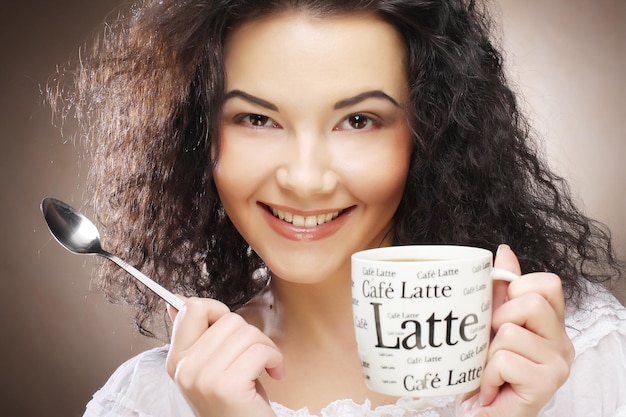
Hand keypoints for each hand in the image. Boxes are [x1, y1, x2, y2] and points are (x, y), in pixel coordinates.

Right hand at [165, 297, 283, 416]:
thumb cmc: (237, 401)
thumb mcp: (211, 366)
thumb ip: (196, 335)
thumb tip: (176, 301)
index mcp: (176, 359)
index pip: (191, 308)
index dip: (219, 312)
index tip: (231, 334)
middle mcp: (184, 367)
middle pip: (228, 319)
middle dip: (251, 335)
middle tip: (254, 359)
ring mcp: (203, 377)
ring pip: (247, 332)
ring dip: (266, 348)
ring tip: (264, 367)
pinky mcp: (226, 386)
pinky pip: (260, 350)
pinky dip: (275, 359)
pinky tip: (273, 374)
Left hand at [457, 245, 574, 416]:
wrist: (483, 412)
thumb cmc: (487, 369)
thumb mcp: (492, 324)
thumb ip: (501, 290)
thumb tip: (504, 251)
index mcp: (551, 323)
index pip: (548, 283)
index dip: (516, 290)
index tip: (501, 315)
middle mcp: (562, 341)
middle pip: (530, 302)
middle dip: (499, 320)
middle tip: (493, 345)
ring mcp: (558, 363)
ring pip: (510, 332)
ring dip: (489, 353)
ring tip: (492, 369)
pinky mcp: (546, 383)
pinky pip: (504, 359)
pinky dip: (488, 374)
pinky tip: (493, 385)